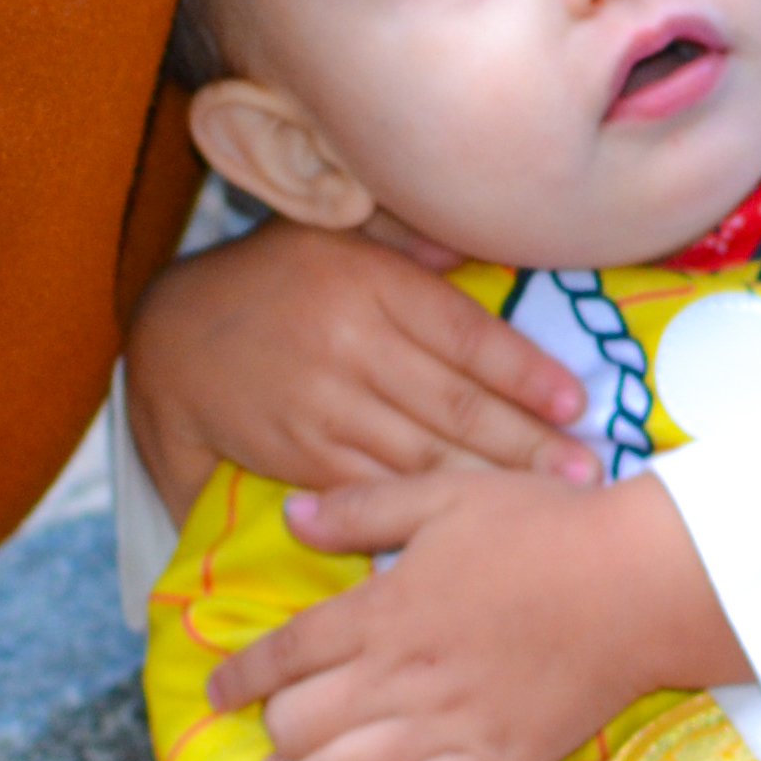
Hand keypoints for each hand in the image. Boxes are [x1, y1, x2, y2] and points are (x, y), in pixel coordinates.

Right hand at [122, 219, 590, 517]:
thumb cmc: (273, 279)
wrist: (173, 335)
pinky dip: (426, 508)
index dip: (525, 371)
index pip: (464, 332)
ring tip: (549, 503)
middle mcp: (352, 343)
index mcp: (371, 283)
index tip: (576, 402)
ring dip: (492, 482)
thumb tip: (476, 238)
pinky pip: (375, 487)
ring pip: (423, 451)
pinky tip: (469, 523)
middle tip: (587, 474)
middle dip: (528, 443)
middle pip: (455, 403)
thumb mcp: (335, 236)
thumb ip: (408, 242)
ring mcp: (325, 404)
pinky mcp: (300, 455)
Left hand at [209, 472, 751, 760]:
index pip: (284, 654)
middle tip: (270, 732)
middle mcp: (400, 677)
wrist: (639, 585)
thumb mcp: (447, 495)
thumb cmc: (547, 529)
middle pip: (300, 722)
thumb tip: (291, 514)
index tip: (218, 691)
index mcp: (384, 610)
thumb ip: (363, 510)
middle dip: (271, 732)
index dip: (240, 677)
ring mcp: (444, 730)